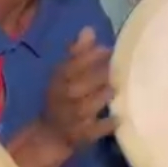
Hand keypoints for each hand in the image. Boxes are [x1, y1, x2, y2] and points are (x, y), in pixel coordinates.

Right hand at [43, 27, 115, 150]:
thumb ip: (78, 53)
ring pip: (84, 107)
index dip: (87, 57)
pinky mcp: (80, 137)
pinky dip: (104, 126)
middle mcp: (62, 98)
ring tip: (114, 89)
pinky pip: (92, 131)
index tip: (108, 49)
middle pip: (77, 86)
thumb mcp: (65, 76)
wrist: (49, 135)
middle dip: (96, 76)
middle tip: (116, 69)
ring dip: (99, 97)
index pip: (70, 67)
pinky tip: (117, 119)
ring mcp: (70, 119)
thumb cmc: (63, 99)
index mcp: (58, 81)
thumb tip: (89, 30)